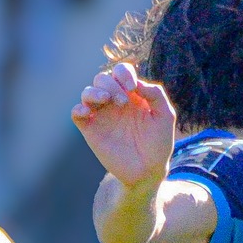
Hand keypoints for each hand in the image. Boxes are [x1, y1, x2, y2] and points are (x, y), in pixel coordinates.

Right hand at [71, 61, 176, 190]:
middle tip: (123, 102)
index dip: (124, 73)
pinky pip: (76, 113)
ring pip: (87, 92)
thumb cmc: (159, 143)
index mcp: (131, 94)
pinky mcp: (90, 130)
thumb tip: (135, 83)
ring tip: (106, 100)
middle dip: (112, 85)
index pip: (121, 72)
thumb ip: (156, 94)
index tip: (132, 87)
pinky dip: (78, 109)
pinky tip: (87, 112)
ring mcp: (101, 115)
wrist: (148, 170)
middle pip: (103, 79)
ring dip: (94, 92)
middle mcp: (114, 101)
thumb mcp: (165, 115)